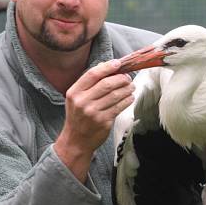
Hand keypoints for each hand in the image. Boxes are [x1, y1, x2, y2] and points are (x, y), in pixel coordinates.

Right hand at [54, 59, 134, 180]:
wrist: (76, 141)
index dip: (107, 67)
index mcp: (74, 92)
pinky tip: (130, 97)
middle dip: (121, 78)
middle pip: (106, 84)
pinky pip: (119, 107)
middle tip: (127, 78)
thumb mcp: (76, 99)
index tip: (118, 63)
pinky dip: (127, 100)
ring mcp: (93, 112)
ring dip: (127, 89)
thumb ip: (89, 84)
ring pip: (115, 95)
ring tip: (131, 87)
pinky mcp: (103, 121)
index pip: (92, 74)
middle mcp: (82, 102)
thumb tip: (106, 65)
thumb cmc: (78, 117)